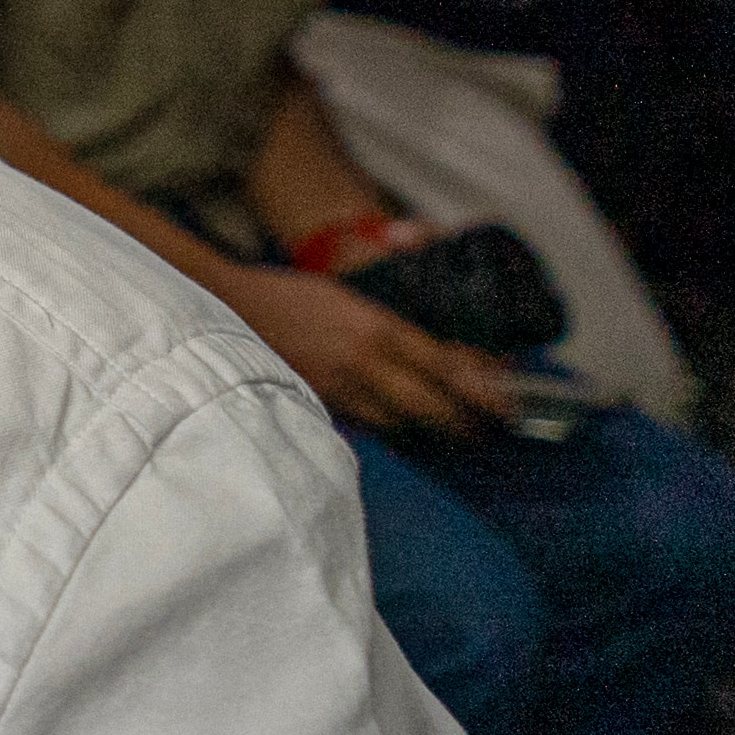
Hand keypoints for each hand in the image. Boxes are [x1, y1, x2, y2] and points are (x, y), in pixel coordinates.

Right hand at [221, 263, 516, 440]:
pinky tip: (401, 435)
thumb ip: (390, 330)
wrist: (227, 305)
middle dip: (463, 423)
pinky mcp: (316, 404)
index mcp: (376, 327)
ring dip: (428, 433)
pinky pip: (364, 427)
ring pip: (399, 425)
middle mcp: (363, 361)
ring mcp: (338, 387)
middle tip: (487, 432)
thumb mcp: (350, 299)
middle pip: (429, 406)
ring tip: (452, 438)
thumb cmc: (291, 296)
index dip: (481, 390)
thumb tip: (438, 357)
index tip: (507, 404)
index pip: (444, 366)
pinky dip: (388, 432)